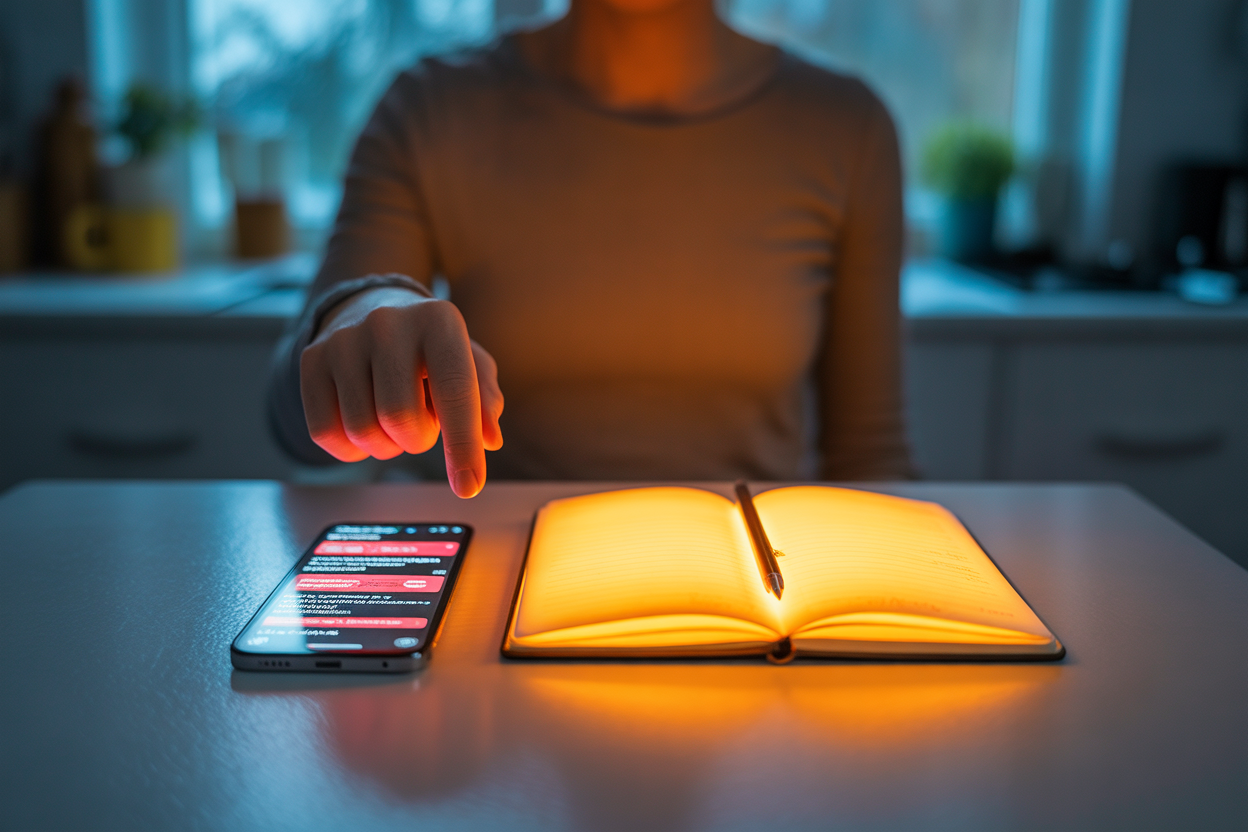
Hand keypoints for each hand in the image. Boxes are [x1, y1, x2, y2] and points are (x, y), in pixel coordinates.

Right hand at [299, 285, 503, 497]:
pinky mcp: (311, 359)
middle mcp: (387, 324)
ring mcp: (343, 340)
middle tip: (421, 424)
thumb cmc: (430, 346)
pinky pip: (325, 433)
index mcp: (438, 320)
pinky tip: (365, 424)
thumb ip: (484, 398)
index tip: (468, 487)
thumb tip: (489, 439)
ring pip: (362, 431)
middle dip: (417, 440)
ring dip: (386, 444)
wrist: (371, 307)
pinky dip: (350, 449)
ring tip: (393, 417)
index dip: (463, 445)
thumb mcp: (468, 361)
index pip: (454, 391)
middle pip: (401, 419)